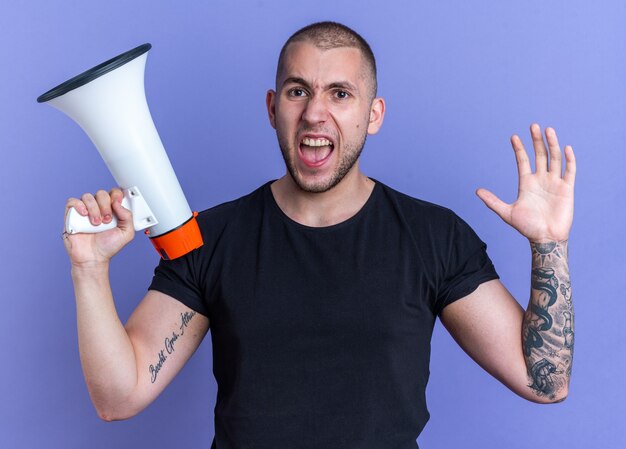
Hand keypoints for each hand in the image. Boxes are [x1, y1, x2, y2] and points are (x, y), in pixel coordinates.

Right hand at [63, 188, 134, 266]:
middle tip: (107, 220)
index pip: (114, 193)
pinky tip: (84, 215)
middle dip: (105, 205)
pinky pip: (72, 201)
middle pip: (101, 193)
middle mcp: (98, 208)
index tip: (118, 204)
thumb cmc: (108, 246)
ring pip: (88, 196)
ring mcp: (85, 211)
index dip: (116, 195)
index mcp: (112, 210)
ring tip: (96, 224)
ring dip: (94, 209)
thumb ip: (128, 216)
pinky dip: (79, 206)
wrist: (93, 258)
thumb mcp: (126, 233)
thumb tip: (118, 203)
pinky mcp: (72, 215)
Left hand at [476, 124, 575, 242]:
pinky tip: (566, 147)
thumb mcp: (507, 213)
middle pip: (540, 155)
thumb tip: (477, 191)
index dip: (519, 148)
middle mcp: (541, 180)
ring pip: (554, 158)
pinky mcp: (567, 189)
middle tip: (533, 125)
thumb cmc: (527, 227)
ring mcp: (554, 183)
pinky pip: (570, 171)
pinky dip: (569, 159)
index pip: (523, 161)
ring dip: (552, 144)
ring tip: (548, 130)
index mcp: (526, 183)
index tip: (513, 136)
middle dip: (536, 140)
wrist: (545, 239)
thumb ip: (492, 201)